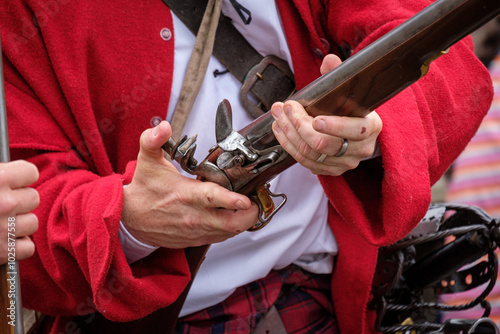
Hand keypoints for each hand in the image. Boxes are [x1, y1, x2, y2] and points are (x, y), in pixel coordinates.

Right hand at [0, 160, 38, 263]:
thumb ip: (1, 173)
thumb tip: (24, 173)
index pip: (31, 172)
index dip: (20, 179)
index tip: (12, 183)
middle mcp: (4, 202)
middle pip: (33, 198)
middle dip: (19, 203)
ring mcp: (3, 229)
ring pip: (32, 223)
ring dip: (19, 226)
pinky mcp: (2, 252)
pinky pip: (27, 248)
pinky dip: (16, 248)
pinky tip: (1, 242)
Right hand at [121, 121, 258, 248]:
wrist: (129, 218)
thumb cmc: (144, 189)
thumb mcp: (147, 160)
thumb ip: (154, 140)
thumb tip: (164, 127)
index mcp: (185, 195)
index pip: (213, 199)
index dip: (232, 200)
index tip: (245, 199)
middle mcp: (193, 216)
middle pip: (230, 223)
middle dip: (249, 215)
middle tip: (255, 202)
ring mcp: (195, 231)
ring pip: (228, 233)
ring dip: (241, 222)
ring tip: (247, 208)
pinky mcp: (194, 240)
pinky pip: (219, 238)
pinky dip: (229, 229)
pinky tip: (231, 217)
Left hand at [271, 54, 382, 175]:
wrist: (357, 133)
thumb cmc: (351, 109)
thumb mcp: (349, 91)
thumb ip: (337, 75)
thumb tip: (329, 59)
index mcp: (371, 127)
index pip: (354, 130)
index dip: (333, 126)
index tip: (314, 118)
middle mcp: (360, 149)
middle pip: (324, 144)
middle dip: (299, 125)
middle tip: (287, 108)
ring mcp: (345, 163)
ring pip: (310, 154)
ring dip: (289, 134)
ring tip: (278, 116)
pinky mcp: (330, 171)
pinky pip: (304, 162)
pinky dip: (288, 145)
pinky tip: (281, 130)